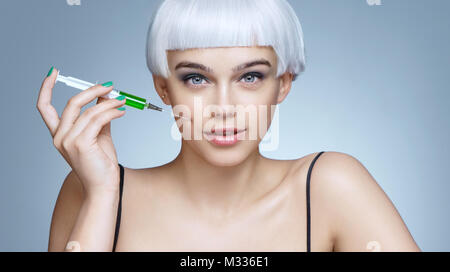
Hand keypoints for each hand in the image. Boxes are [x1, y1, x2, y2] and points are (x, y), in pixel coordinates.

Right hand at [37, 67, 126, 197]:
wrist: (104, 186)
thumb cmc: (101, 163)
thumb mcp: (99, 134)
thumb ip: (99, 116)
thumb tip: (104, 96)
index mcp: (59, 134)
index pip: (44, 107)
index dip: (46, 88)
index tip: (54, 72)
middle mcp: (59, 137)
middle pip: (71, 103)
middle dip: (92, 90)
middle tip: (110, 86)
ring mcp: (68, 141)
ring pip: (89, 111)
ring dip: (109, 103)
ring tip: (123, 102)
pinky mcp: (81, 144)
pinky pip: (98, 120)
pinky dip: (112, 112)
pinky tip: (122, 112)